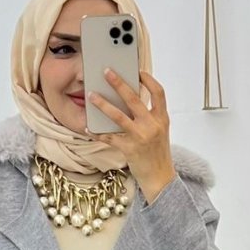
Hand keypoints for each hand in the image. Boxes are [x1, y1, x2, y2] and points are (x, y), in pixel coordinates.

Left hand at [84, 68, 176, 202]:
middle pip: (134, 98)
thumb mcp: (160, 131)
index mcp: (162, 118)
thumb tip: (130, 100)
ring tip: (91, 96)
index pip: (158, 92)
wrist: (160, 178)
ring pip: (118, 116)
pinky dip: (97, 133)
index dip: (148, 79)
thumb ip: (149, 116)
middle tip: (106, 72)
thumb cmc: (158, 154)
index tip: (137, 71)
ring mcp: (141, 137)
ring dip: (103, 104)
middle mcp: (152, 125)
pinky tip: (87, 128)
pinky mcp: (129, 149)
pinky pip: (109, 138)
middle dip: (118, 83)